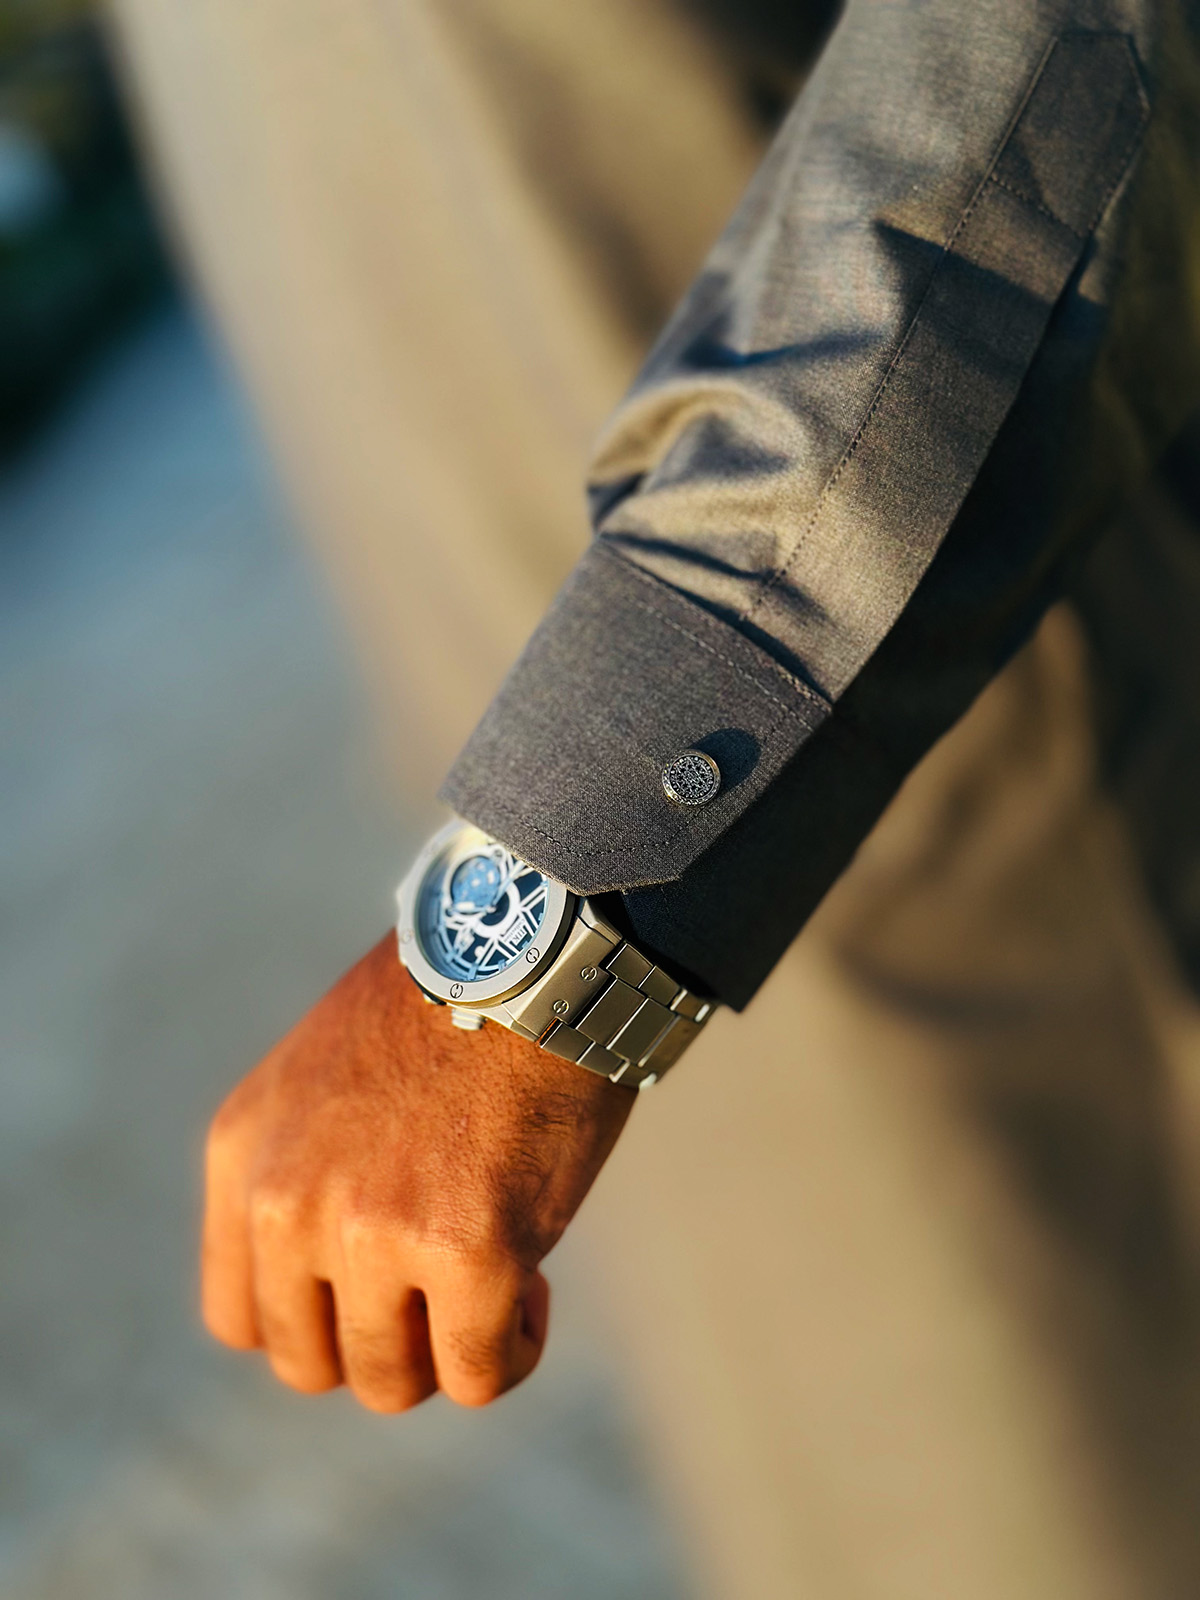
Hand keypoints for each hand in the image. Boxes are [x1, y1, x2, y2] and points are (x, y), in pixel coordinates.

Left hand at [202, 932, 633, 1410]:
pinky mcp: (467, 1252)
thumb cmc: (452, 1004)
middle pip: (312, 1364)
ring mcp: (373, 1233)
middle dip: (385, 1343)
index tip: (378, 1285)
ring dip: (447, 1352)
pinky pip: (481, 1373)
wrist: (531, 948)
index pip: (240, 1317)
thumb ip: (306, 1169)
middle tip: (444, 1287)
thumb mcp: (326, 1077)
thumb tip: (344, 1281)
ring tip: (499, 1282)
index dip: (316, 1321)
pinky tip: (537, 1286)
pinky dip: (515, 1348)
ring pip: (391, 1382)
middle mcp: (289, 1202)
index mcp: (244, 1154)